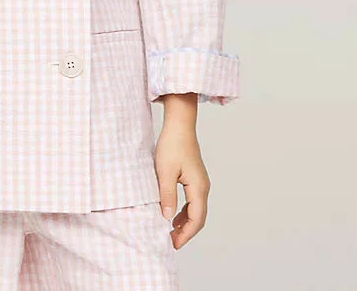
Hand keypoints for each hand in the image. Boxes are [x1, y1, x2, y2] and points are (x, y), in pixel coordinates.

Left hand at [154, 123, 210, 249]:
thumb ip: (167, 195)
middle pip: (198, 217)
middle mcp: (203, 187)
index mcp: (198, 187)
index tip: (173, 244)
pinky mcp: (194, 177)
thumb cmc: (172, 144)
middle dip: (186, 232)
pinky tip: (173, 214)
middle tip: (171, 242)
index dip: (186, 235)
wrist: (179, 124)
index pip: (196, 219)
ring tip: (170, 232)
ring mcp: (200, 182)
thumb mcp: (165, 171)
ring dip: (185, 222)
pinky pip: (192, 200)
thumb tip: (167, 218)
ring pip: (196, 209)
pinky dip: (184, 211)